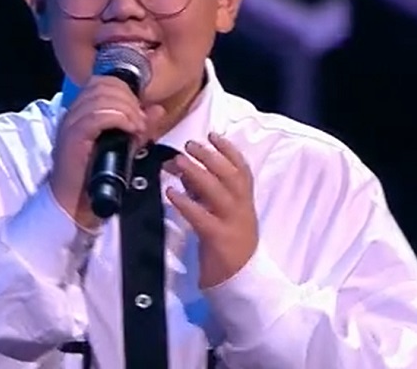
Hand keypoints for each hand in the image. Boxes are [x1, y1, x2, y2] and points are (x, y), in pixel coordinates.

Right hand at [51, 76, 164, 229]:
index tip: (140, 110)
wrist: (75, 204)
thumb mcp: (125, 147)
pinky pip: (97, 116)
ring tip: (137, 127)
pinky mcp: (73, 138)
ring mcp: (70, 124)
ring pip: (101, 98)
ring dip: (127, 109)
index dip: (126, 89)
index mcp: (82, 111)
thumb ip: (140, 127)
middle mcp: (73, 113)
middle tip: (141, 120)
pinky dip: (119, 118)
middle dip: (129, 98)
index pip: (103, 82)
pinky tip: (130, 129)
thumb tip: (157, 109)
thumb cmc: (97, 176)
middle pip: (104, 85)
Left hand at [165, 133, 258, 288]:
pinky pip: (201, 217)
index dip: (229, 150)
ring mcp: (232, 223)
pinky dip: (185, 203)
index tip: (213, 135)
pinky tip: (171, 193)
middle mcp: (242, 208)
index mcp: (245, 201)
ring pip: (218, 192)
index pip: (242, 169)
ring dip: (197, 173)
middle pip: (230, 175)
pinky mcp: (218, 239)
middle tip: (190, 145)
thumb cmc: (230, 244)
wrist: (243, 281)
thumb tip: (187, 171)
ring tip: (179, 161)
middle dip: (211, 156)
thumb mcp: (224, 214)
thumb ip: (209, 194)